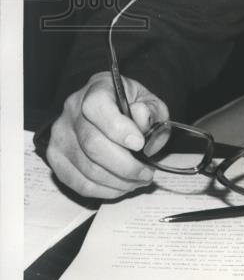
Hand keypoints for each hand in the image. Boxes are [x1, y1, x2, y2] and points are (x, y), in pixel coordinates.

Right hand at [46, 71, 168, 198]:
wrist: (109, 111)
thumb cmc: (130, 106)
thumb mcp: (149, 101)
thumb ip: (151, 111)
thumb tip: (142, 121)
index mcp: (96, 89)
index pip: (98, 106)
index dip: (118, 128)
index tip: (139, 144)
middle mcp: (72, 110)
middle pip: (92, 143)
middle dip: (125, 165)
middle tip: (146, 174)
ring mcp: (60, 135)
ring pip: (87, 168)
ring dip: (118, 182)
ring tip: (138, 181)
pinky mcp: (56, 158)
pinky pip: (79, 183)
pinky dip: (104, 190)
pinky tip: (121, 186)